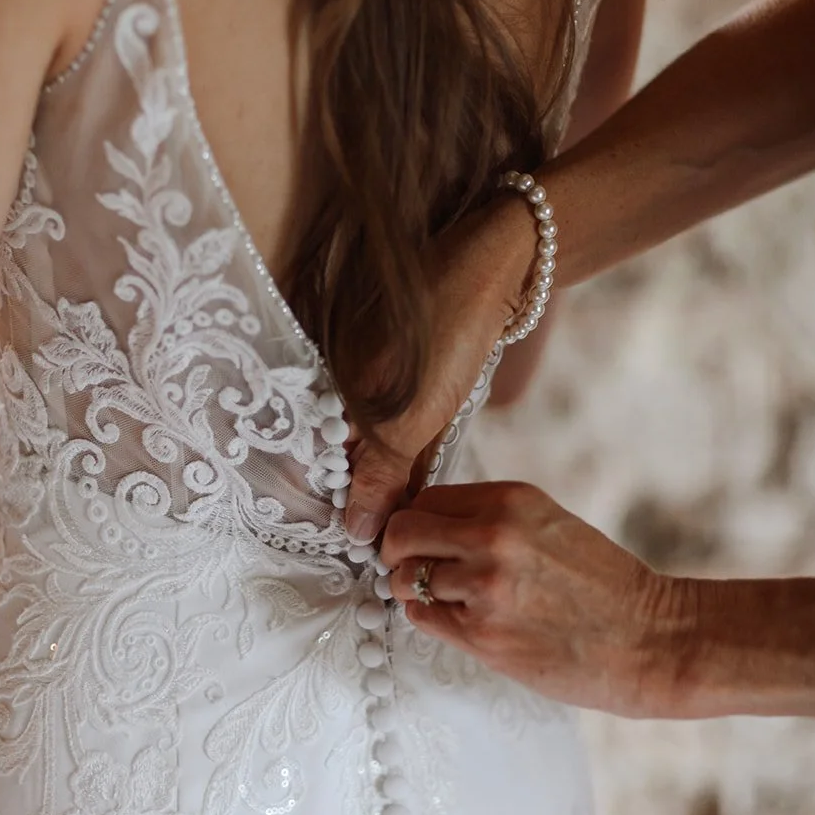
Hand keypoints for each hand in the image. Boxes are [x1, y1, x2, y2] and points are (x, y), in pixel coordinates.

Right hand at [344, 200, 532, 543]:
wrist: (496, 268)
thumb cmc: (444, 334)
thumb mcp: (409, 416)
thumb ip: (382, 472)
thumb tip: (357, 529)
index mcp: (332, 389)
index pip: (318, 459)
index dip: (334, 501)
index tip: (352, 546)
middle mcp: (349, 384)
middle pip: (347, 455)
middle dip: (361, 498)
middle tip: (379, 544)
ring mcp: (384, 379)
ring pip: (380, 445)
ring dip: (391, 484)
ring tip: (399, 528)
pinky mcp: (419, 377)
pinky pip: (407, 430)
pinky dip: (413, 460)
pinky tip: (421, 489)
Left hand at [381, 480, 682, 717]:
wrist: (648, 639)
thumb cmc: (601, 584)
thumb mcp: (548, 523)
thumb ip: (489, 516)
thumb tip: (424, 522)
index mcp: (510, 501)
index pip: (424, 498)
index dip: (415, 519)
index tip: (419, 536)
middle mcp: (492, 536)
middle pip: (402, 532)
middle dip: (397, 549)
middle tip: (408, 565)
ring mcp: (484, 587)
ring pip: (406, 578)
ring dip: (414, 588)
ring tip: (447, 597)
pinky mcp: (482, 635)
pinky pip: (423, 617)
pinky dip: (429, 616)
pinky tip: (457, 618)